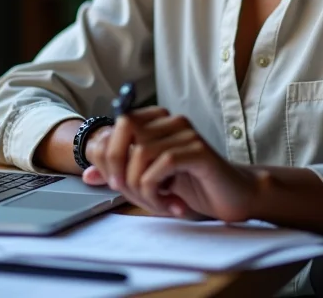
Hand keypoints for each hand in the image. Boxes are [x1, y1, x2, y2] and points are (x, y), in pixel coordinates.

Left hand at [81, 106, 261, 221]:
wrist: (234, 196)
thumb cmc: (192, 186)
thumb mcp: (149, 181)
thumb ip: (119, 174)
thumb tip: (87, 174)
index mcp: (157, 121)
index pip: (118, 124)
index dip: (108, 155)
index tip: (115, 182)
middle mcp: (170, 121)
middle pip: (125, 133)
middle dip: (119, 169)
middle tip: (128, 193)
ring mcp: (185, 133)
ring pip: (140, 154)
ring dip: (140, 187)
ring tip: (155, 202)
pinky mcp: (198, 151)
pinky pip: (161, 166)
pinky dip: (156, 190)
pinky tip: (170, 202)